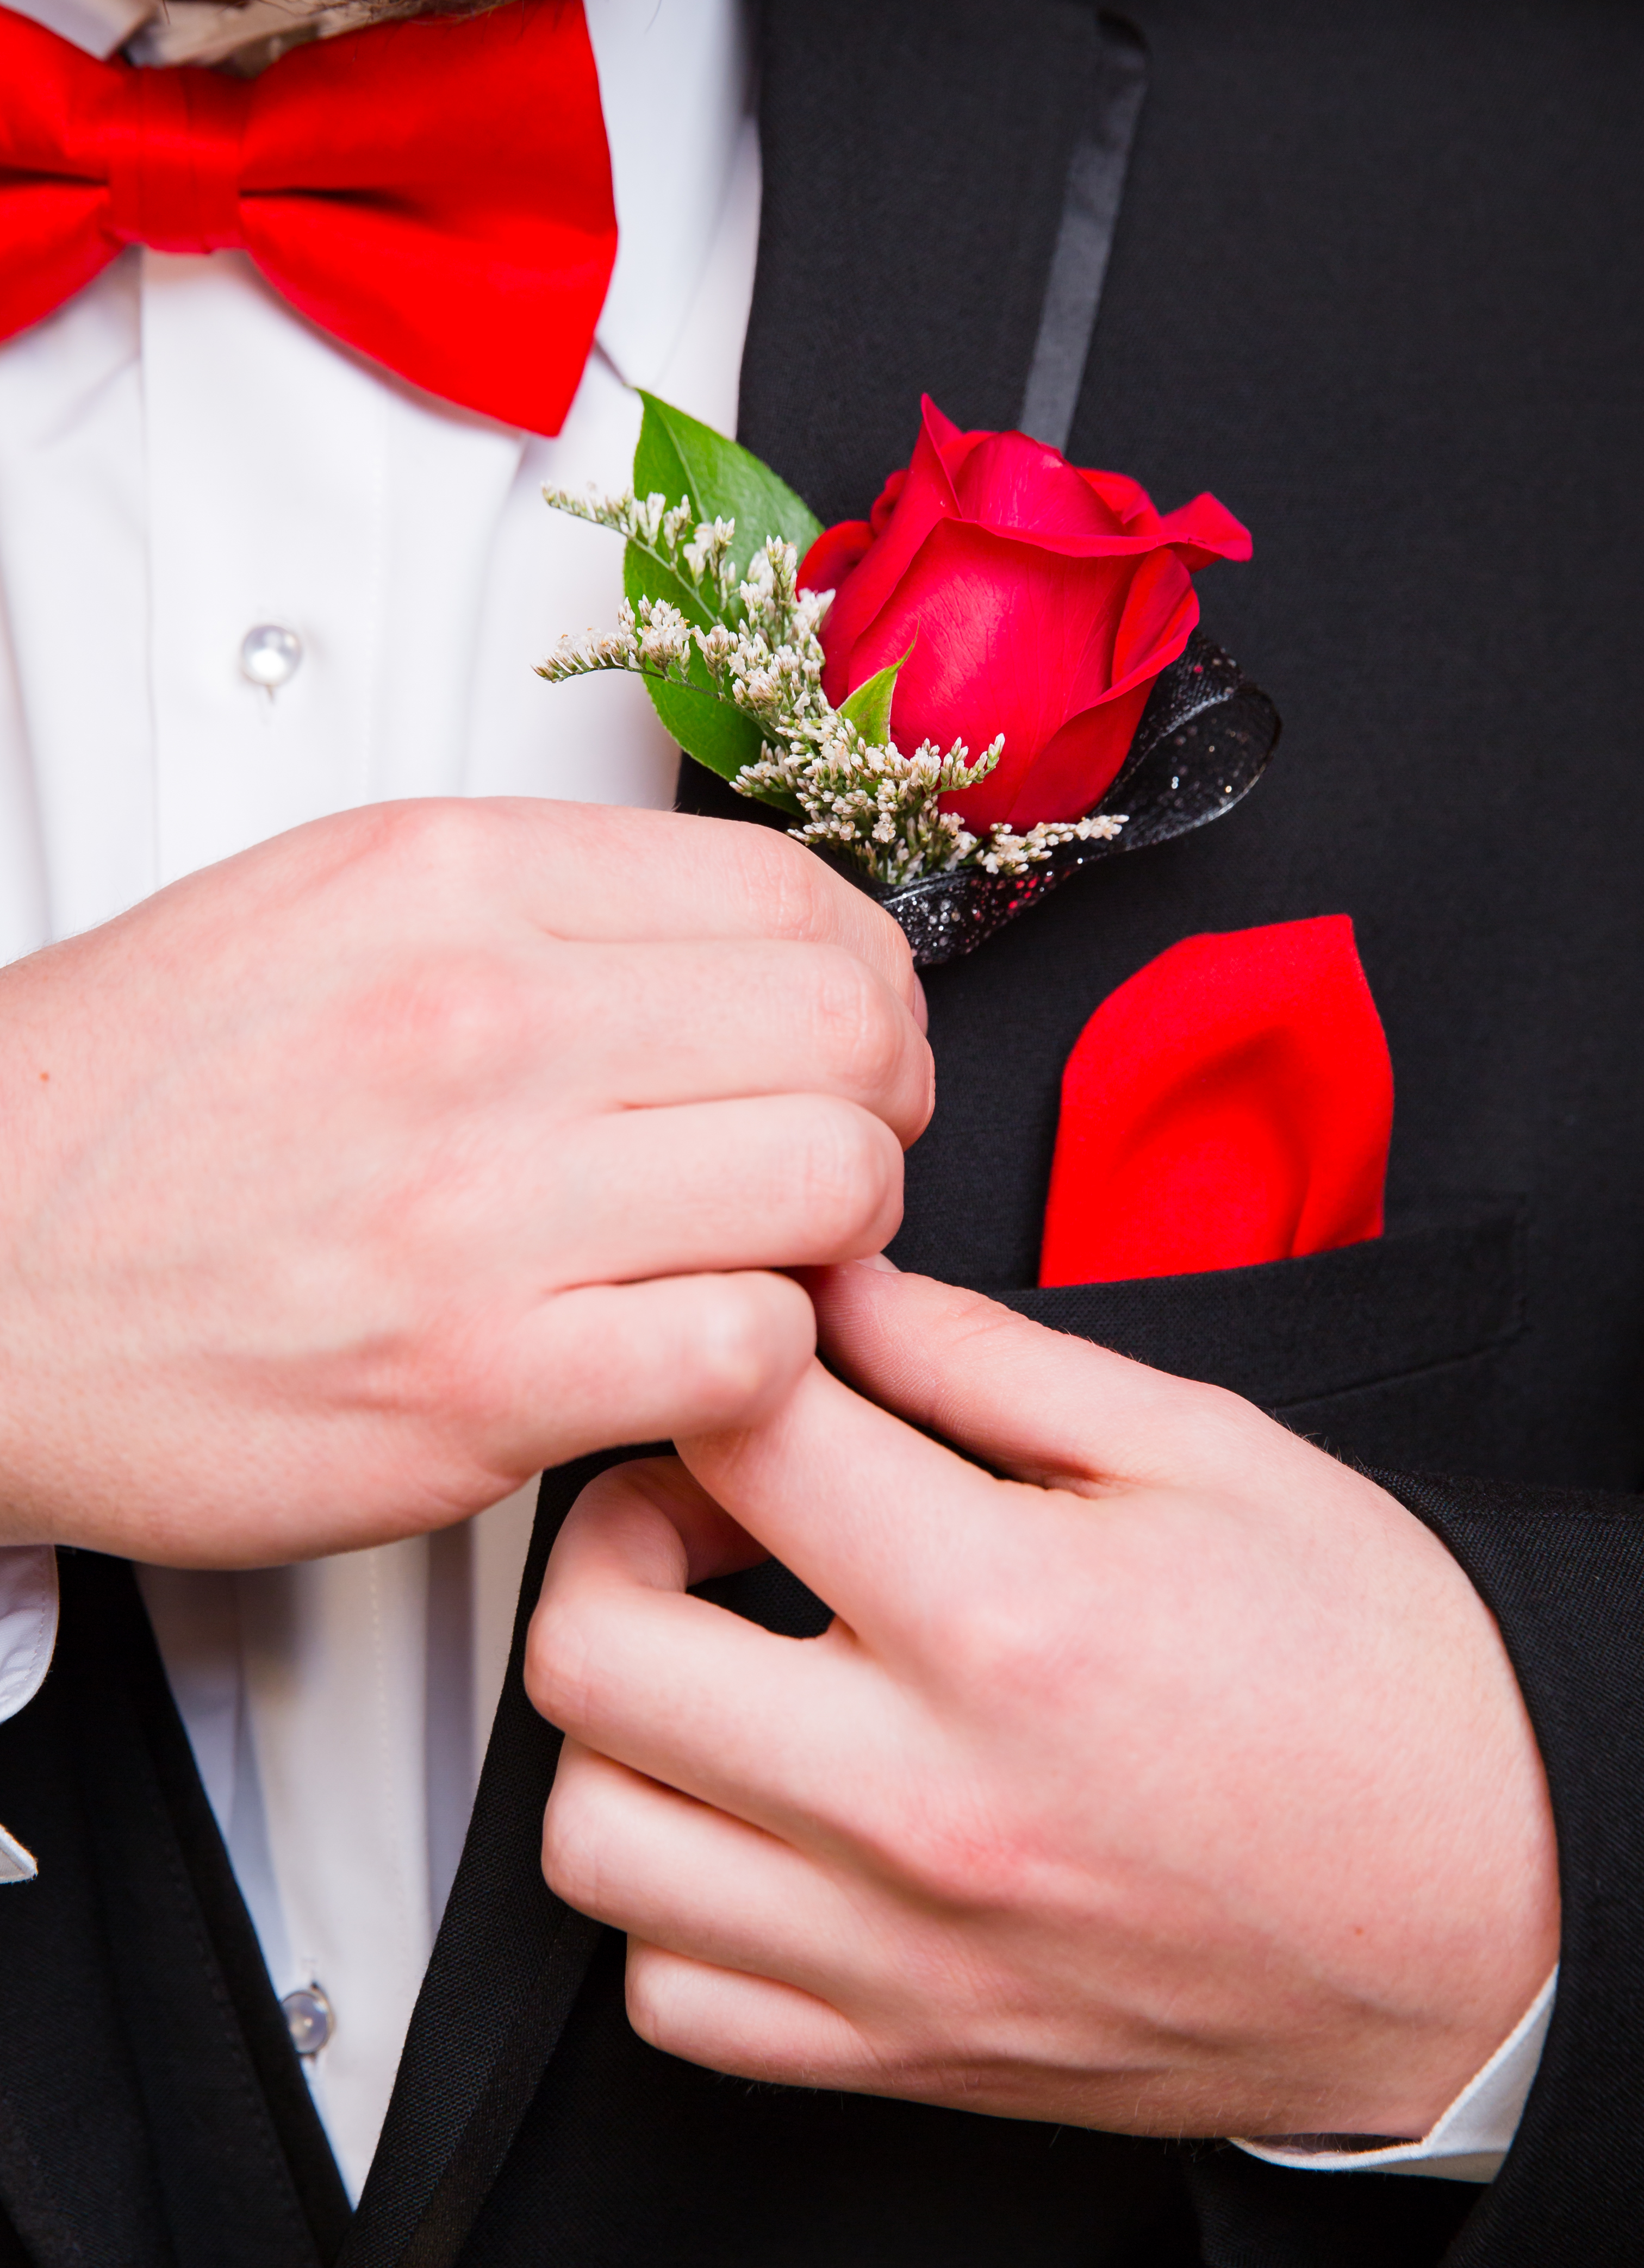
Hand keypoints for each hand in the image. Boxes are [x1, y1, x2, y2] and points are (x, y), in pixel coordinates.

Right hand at [0, 801, 928, 1563]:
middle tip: (828, 1150)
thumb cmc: (138, 1107)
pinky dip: (758, 1360)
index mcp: (454, 881)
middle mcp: (478, 1023)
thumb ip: (547, 905)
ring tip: (758, 1253)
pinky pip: (750, 1351)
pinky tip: (686, 1347)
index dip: (867, 982)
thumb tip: (744, 946)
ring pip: (832, 1188)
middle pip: (848, 1035)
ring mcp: (482, 1210)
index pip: (796, 898)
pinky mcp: (478, 1386)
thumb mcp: (326, 905)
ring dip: (835, 1237)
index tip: (843, 1035)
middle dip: (881, 1104)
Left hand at [529, 1262, 1559, 2143]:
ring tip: (708, 1652)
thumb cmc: (1374, 1681)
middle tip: (700, 1492)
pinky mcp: (906, 2051)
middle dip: (613, 1523)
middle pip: (592, 1646)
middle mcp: (925, 1801)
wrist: (1490, 1911)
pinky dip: (668, 1892)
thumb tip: (839, 1290)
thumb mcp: (1206, 1450)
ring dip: (618, 1714)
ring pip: (592, 1833)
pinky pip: (672, 1992)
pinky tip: (746, 1809)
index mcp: (1008, 1618)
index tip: (757, 1349)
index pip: (737, 1436)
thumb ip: (987, 1358)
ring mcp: (901, 1949)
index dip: (721, 1349)